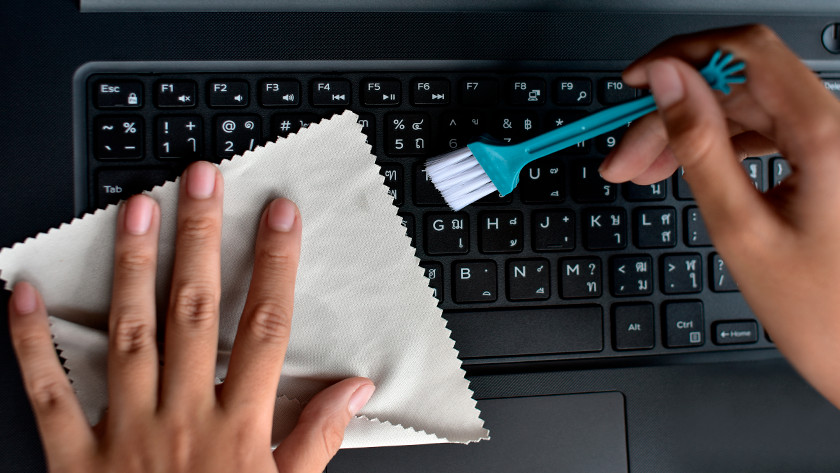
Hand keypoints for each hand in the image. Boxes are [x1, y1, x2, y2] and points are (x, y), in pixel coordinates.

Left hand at [8, 161, 374, 471]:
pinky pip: (48, 393)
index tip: (279, 216)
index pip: (265, 329)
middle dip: (201, 238)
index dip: (275, 266)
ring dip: (133, 266)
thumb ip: (318, 440)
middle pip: (194, 312)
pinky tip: (24, 294)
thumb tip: (355, 388)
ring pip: (128, 334)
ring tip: (137, 208)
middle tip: (201, 180)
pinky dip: (32, 342)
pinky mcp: (72, 457)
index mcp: (237, 429)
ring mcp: (123, 433)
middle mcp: (180, 418)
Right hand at [599, 25, 839, 407]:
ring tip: (642, 171)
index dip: (683, 55)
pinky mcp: (823, 159)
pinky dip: (716, 148)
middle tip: (624, 157)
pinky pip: (760, 132)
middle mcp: (834, 127)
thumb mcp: (739, 228)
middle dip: (671, 114)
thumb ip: (699, 148)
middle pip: (736, 86)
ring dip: (687, 133)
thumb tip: (668, 84)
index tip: (637, 82)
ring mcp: (830, 143)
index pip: (745, 51)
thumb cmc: (821, 310)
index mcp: (825, 135)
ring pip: (743, 109)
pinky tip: (684, 171)